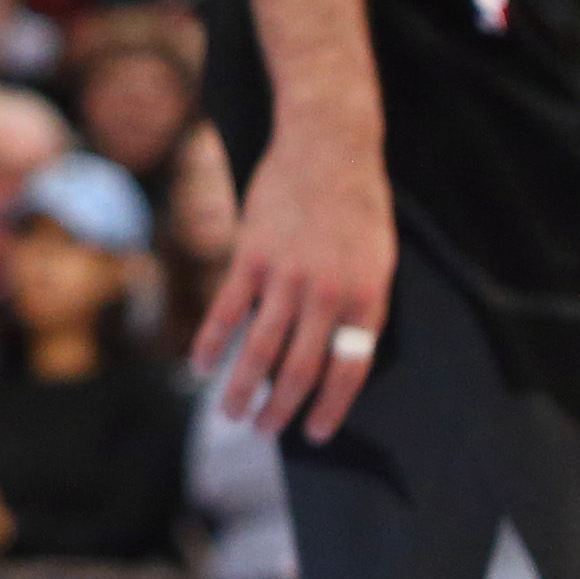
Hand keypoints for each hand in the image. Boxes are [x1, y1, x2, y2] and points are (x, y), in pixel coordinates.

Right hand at [194, 126, 393, 440]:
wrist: (329, 145)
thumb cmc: (358, 202)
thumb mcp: (378, 258)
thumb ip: (359, 306)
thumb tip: (337, 354)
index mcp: (366, 298)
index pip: (348, 370)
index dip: (330, 407)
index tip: (315, 433)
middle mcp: (328, 294)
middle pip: (301, 368)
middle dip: (281, 409)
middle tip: (265, 432)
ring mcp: (287, 274)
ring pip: (261, 346)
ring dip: (243, 386)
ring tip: (231, 414)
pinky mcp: (252, 253)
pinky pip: (228, 307)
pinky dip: (213, 340)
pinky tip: (201, 365)